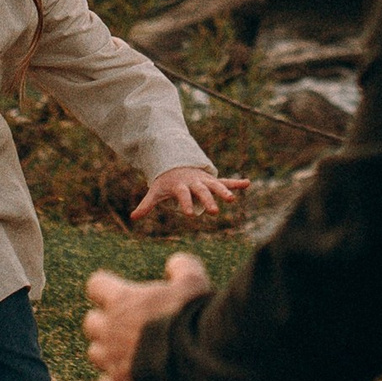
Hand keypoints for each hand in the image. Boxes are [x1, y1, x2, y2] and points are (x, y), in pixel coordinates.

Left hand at [84, 250, 209, 380]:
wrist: (195, 364)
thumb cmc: (193, 318)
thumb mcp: (194, 282)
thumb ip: (183, 267)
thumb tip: (174, 264)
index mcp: (122, 301)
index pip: (96, 285)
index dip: (107, 287)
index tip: (121, 292)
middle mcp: (109, 331)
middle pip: (91, 322)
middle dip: (105, 322)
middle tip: (127, 324)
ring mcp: (112, 362)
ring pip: (95, 354)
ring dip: (108, 352)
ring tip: (130, 354)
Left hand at [131, 164, 251, 227]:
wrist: (175, 162)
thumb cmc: (165, 182)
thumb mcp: (155, 191)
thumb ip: (146, 205)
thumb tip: (133, 218)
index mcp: (180, 185)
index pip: (183, 195)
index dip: (185, 204)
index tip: (189, 214)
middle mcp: (194, 182)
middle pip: (202, 191)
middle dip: (208, 200)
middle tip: (214, 212)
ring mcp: (204, 181)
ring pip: (216, 185)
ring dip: (225, 192)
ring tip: (232, 200)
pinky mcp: (212, 181)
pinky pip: (226, 181)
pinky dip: (236, 182)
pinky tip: (248, 183)